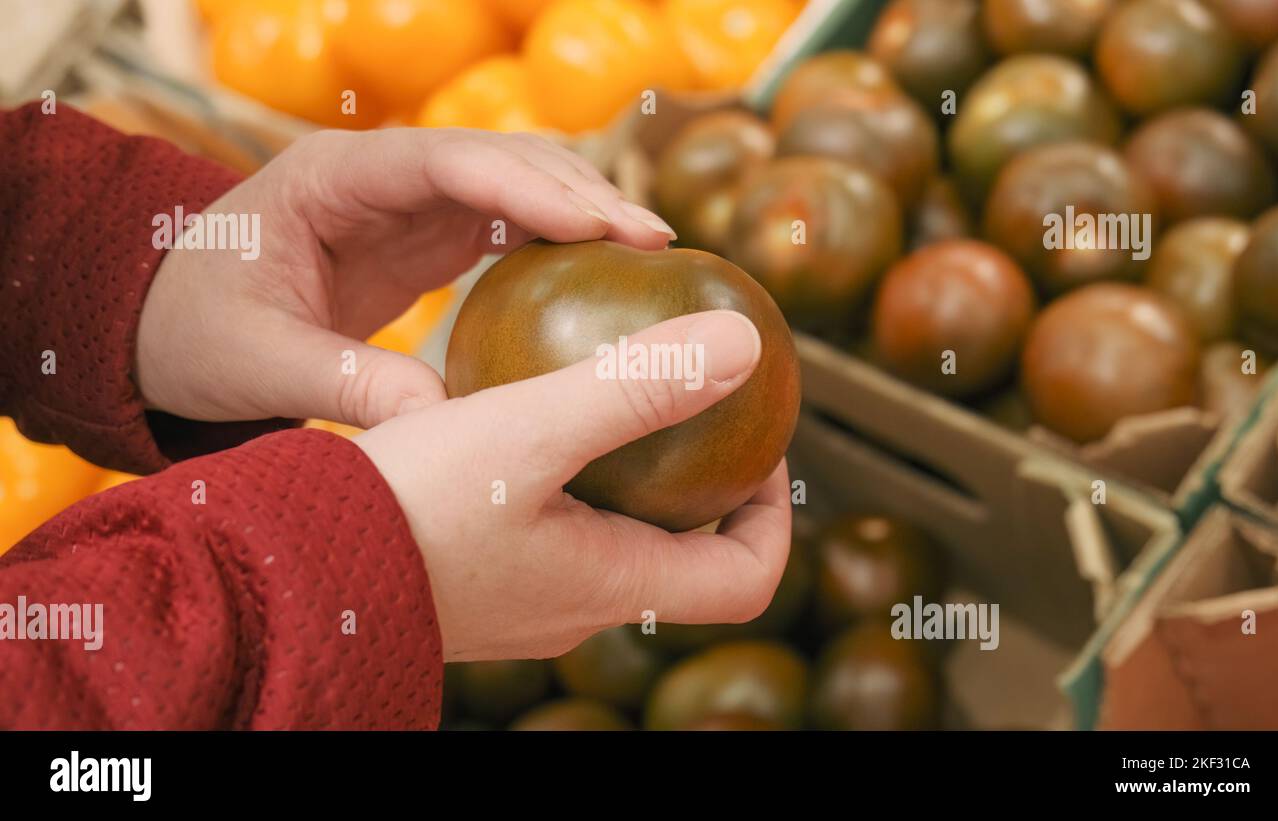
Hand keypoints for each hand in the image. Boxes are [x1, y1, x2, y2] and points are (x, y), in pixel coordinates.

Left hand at [136, 128, 675, 428]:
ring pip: (515, 184)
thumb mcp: (256, 363)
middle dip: (577, 190)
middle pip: (498, 158)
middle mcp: (379, 177)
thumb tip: (444, 424)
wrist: (168, 328)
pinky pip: (508, 226)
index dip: (524, 184)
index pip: (442, 162)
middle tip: (651, 239)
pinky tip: (605, 274)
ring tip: (649, 254)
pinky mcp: (426, 239)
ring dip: (582, 211)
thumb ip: (345, 386)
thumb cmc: (193, 332)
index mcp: (329, 179)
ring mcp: (409, 204)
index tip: (595, 222)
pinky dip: (560, 242)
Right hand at [354, 310, 790, 660]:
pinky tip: (528, 410)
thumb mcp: (528, 429)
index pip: (745, 581)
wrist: (281, 567)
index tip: (760, 447)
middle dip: (703, 485)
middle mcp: (573, 606)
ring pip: (612, 538)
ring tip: (616, 396)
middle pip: (683, 557)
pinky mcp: (472, 579)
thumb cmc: (406, 508)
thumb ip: (639, 387)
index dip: (773, 517)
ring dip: (631, 476)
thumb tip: (744, 345)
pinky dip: (566, 476)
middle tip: (695, 408)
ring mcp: (522, 598)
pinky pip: (548, 527)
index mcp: (610, 586)